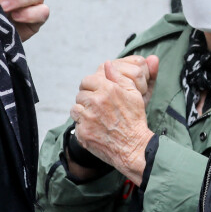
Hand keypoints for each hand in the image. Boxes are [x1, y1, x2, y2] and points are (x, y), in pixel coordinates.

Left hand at [70, 55, 158, 184]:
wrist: (134, 148)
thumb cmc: (135, 120)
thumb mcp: (133, 94)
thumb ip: (118, 77)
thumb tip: (106, 64)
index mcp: (107, 89)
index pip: (87, 80)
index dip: (90, 86)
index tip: (95, 92)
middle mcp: (96, 101)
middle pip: (80, 94)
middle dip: (87, 99)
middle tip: (96, 107)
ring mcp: (88, 118)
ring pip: (75, 109)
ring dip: (82, 112)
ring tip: (94, 118)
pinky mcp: (83, 132)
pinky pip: (76, 124)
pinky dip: (83, 126)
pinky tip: (95, 129)